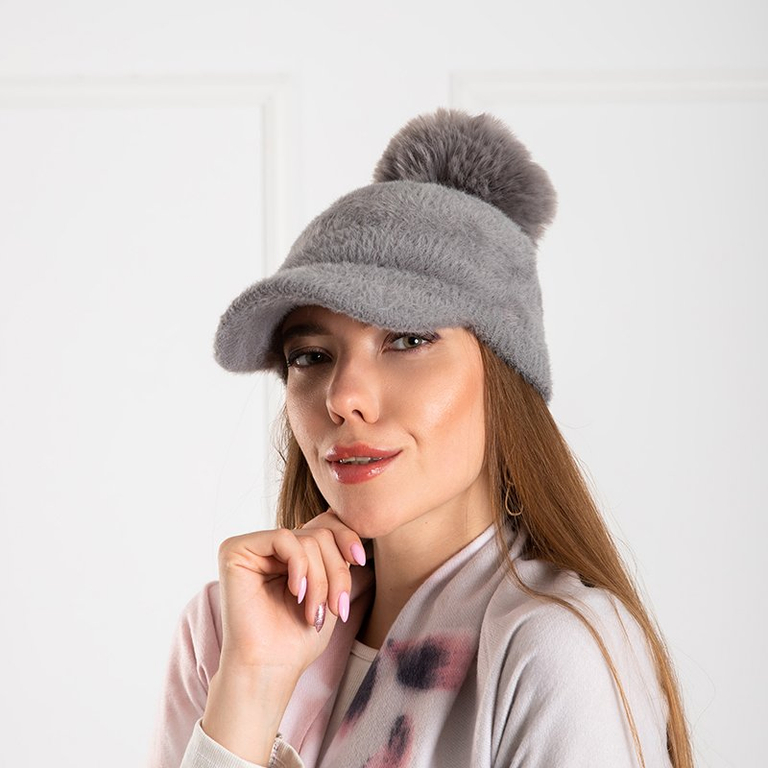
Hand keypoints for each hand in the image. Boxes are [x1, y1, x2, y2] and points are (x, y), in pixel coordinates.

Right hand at [215, 508, 366, 678]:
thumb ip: (336, 554)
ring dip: (320, 579)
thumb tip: (354, 517)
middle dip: (336, 571)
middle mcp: (269, 545)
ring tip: (314, 611)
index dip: (347, 538)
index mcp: (291, 552)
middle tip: (336, 607)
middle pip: (320, 533)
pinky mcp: (235, 550)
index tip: (360, 560)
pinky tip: (296, 591)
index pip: (325, 524)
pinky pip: (283, 538)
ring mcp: (252, 546)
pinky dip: (299, 565)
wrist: (270, 668)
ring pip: (306, 538)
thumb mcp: (330, 588)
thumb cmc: (298, 637)